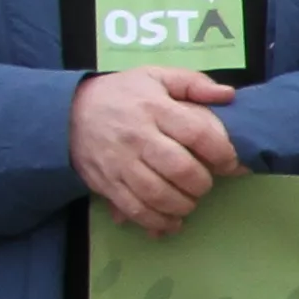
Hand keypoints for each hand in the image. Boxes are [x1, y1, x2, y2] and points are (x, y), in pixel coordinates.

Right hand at [71, 69, 238, 237]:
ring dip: (182, 205)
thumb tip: (228, 94)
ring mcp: (120, 163)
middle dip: (202, 183)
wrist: (68, 112)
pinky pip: (135, 209)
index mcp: (154, 108)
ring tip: (189, 201)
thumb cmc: (122, 94)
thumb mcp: (156, 76)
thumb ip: (194, 83)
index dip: (221, 151)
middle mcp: (137, 137)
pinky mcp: (107, 184)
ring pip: (158, 195)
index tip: (229, 162)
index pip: (196, 132)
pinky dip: (157, 221)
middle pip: (179, 169)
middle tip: (205, 183)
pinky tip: (171, 222)